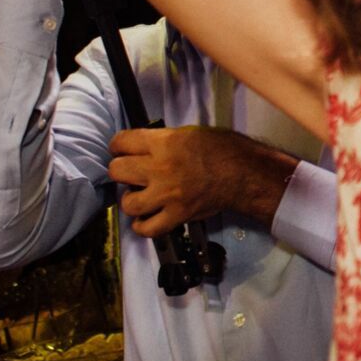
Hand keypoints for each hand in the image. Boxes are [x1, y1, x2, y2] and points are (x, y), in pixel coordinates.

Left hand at [107, 126, 294, 235]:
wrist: (243, 174)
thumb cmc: (221, 148)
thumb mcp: (189, 133)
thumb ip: (163, 140)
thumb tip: (142, 149)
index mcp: (164, 142)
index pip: (121, 142)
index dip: (118, 146)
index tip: (121, 150)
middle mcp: (160, 167)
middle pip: (117, 171)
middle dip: (121, 171)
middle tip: (130, 173)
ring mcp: (167, 194)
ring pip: (127, 202)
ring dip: (130, 200)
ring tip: (139, 196)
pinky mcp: (177, 215)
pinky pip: (147, 228)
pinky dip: (142, 226)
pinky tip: (145, 218)